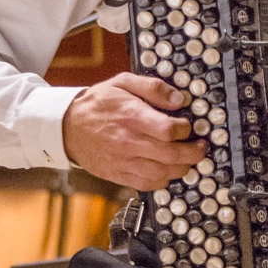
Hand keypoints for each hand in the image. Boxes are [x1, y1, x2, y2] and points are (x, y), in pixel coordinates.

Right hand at [62, 73, 203, 190]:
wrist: (68, 127)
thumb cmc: (97, 103)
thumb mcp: (123, 82)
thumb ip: (152, 87)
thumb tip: (178, 99)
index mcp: (131, 117)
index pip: (169, 130)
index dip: (185, 128)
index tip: (188, 125)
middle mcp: (128, 142)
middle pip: (171, 155)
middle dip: (193, 153)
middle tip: (200, 147)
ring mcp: (123, 162)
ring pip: (162, 173)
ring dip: (182, 168)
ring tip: (187, 160)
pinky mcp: (118, 175)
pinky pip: (147, 185)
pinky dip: (163, 180)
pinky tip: (167, 170)